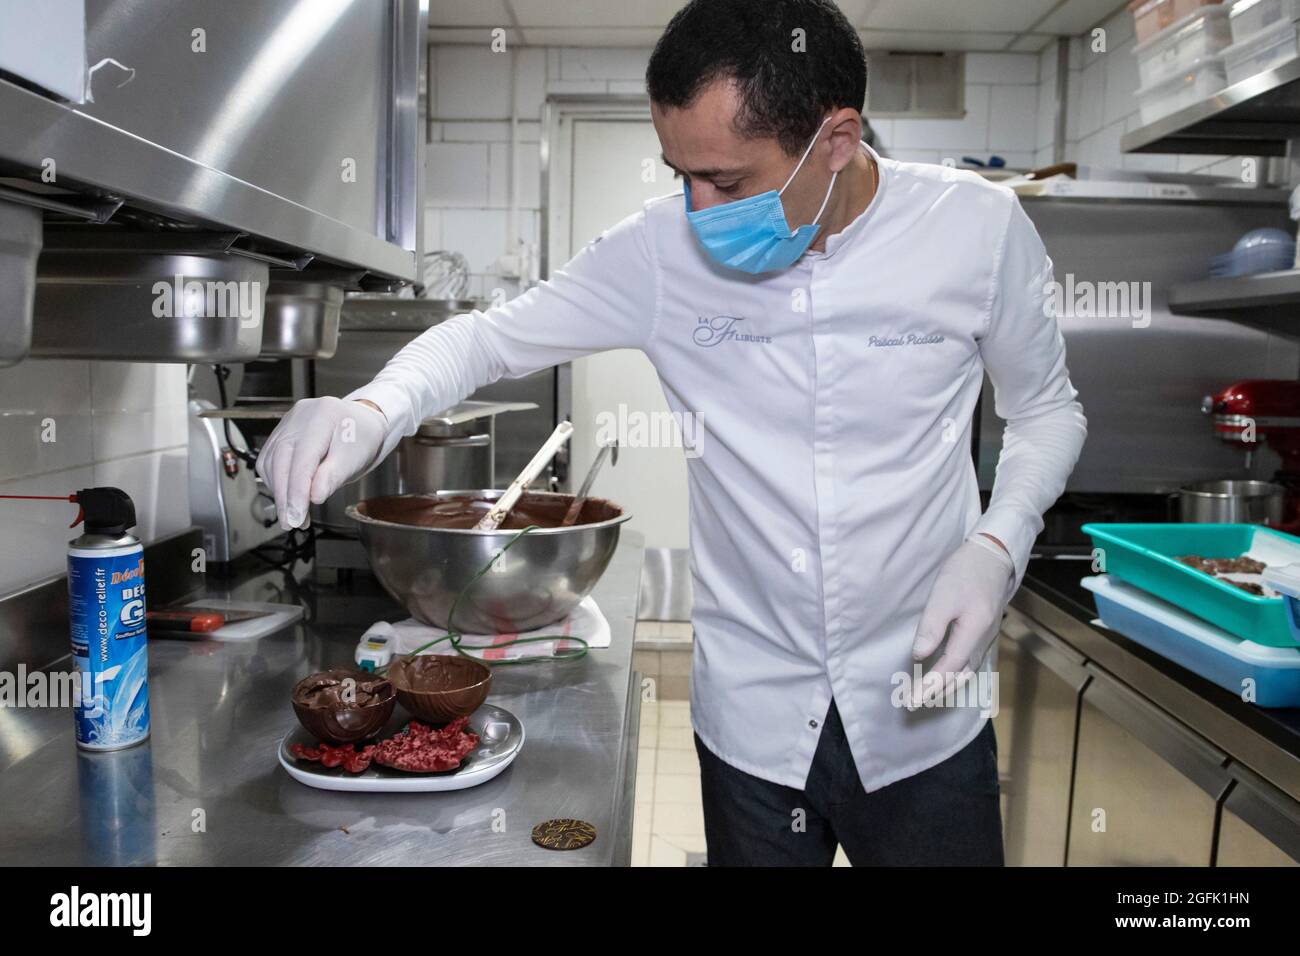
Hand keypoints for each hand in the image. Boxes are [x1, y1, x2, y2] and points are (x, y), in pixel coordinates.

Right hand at [256, 397, 387, 529]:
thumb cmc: (361, 439)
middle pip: (281, 459)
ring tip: (292, 514)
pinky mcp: (280, 433)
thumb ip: (334, 476)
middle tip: (291, 522)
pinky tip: (287, 496)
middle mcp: (300, 416)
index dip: (297, 490)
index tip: (296, 516)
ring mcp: (287, 423)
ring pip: (270, 461)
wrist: (360, 424)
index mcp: (323, 415)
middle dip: (284, 496)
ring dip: (278, 491)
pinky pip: (269, 459)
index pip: (303, 458)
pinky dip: (276, 481)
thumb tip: (314, 497)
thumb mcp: (355, 458)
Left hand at [909, 535, 1015, 707]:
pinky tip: (944, 674)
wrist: (993, 557)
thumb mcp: (944, 596)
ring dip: (946, 686)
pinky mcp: (983, 632)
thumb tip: (919, 655)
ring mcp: (985, 638)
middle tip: (913, 702)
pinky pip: (969, 661)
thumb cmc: (966, 573)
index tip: (911, 699)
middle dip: (936, 692)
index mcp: (973, 633)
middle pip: (959, 676)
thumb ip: (933, 627)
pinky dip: (955, 674)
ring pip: (966, 671)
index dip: (929, 686)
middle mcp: (983, 640)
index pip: (948, 668)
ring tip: (926, 695)